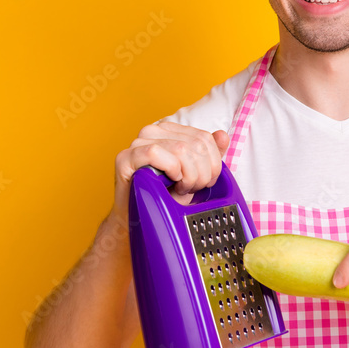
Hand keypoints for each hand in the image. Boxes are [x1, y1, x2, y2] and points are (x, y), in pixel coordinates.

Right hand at [111, 121, 229, 221]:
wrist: (141, 216)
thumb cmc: (166, 194)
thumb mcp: (195, 173)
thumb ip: (210, 154)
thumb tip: (222, 135)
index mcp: (171, 131)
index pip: (204, 137)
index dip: (213, 163)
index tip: (207, 182)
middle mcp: (154, 131)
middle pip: (195, 145)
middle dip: (201, 173)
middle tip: (192, 189)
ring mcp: (138, 142)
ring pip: (180, 149)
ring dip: (188, 176)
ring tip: (181, 189)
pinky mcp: (125, 157)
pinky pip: (155, 152)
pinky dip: (170, 169)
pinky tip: (170, 181)